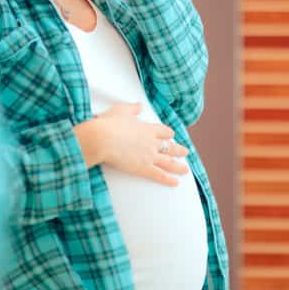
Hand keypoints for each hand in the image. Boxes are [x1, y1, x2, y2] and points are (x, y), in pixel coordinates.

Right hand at [74, 103, 189, 185]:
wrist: (102, 138)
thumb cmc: (109, 123)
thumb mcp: (122, 110)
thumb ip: (133, 109)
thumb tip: (140, 106)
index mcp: (147, 128)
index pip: (163, 131)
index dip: (168, 133)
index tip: (171, 135)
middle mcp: (152, 142)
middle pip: (169, 147)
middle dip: (178, 150)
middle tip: (185, 152)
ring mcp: (149, 156)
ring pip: (168, 162)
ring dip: (178, 166)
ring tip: (186, 170)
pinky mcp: (143, 168)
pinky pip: (159, 175)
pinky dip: (169, 179)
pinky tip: (176, 183)